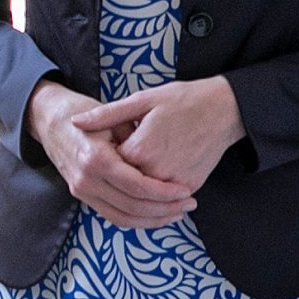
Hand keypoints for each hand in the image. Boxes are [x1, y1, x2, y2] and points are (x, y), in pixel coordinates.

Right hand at [28, 80, 197, 230]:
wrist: (48, 118)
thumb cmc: (81, 111)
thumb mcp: (111, 116)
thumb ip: (135, 138)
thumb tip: (163, 159)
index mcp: (95, 159)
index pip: (136, 187)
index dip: (164, 193)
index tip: (184, 191)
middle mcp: (86, 180)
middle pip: (132, 208)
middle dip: (164, 210)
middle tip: (188, 204)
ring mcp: (81, 190)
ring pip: (123, 218)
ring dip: (152, 220)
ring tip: (176, 213)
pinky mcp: (81, 194)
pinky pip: (112, 215)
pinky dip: (136, 219)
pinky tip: (155, 214)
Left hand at [71, 78, 245, 197]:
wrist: (224, 109)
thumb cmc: (181, 100)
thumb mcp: (141, 100)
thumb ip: (106, 115)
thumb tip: (75, 122)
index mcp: (139, 150)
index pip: (108, 166)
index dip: (105, 156)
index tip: (109, 143)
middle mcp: (156, 172)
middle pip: (124, 184)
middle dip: (119, 173)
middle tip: (124, 155)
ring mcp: (175, 183)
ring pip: (144, 195)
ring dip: (135, 187)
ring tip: (139, 166)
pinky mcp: (190, 187)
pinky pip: (165, 198)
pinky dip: (156, 192)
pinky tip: (153, 175)